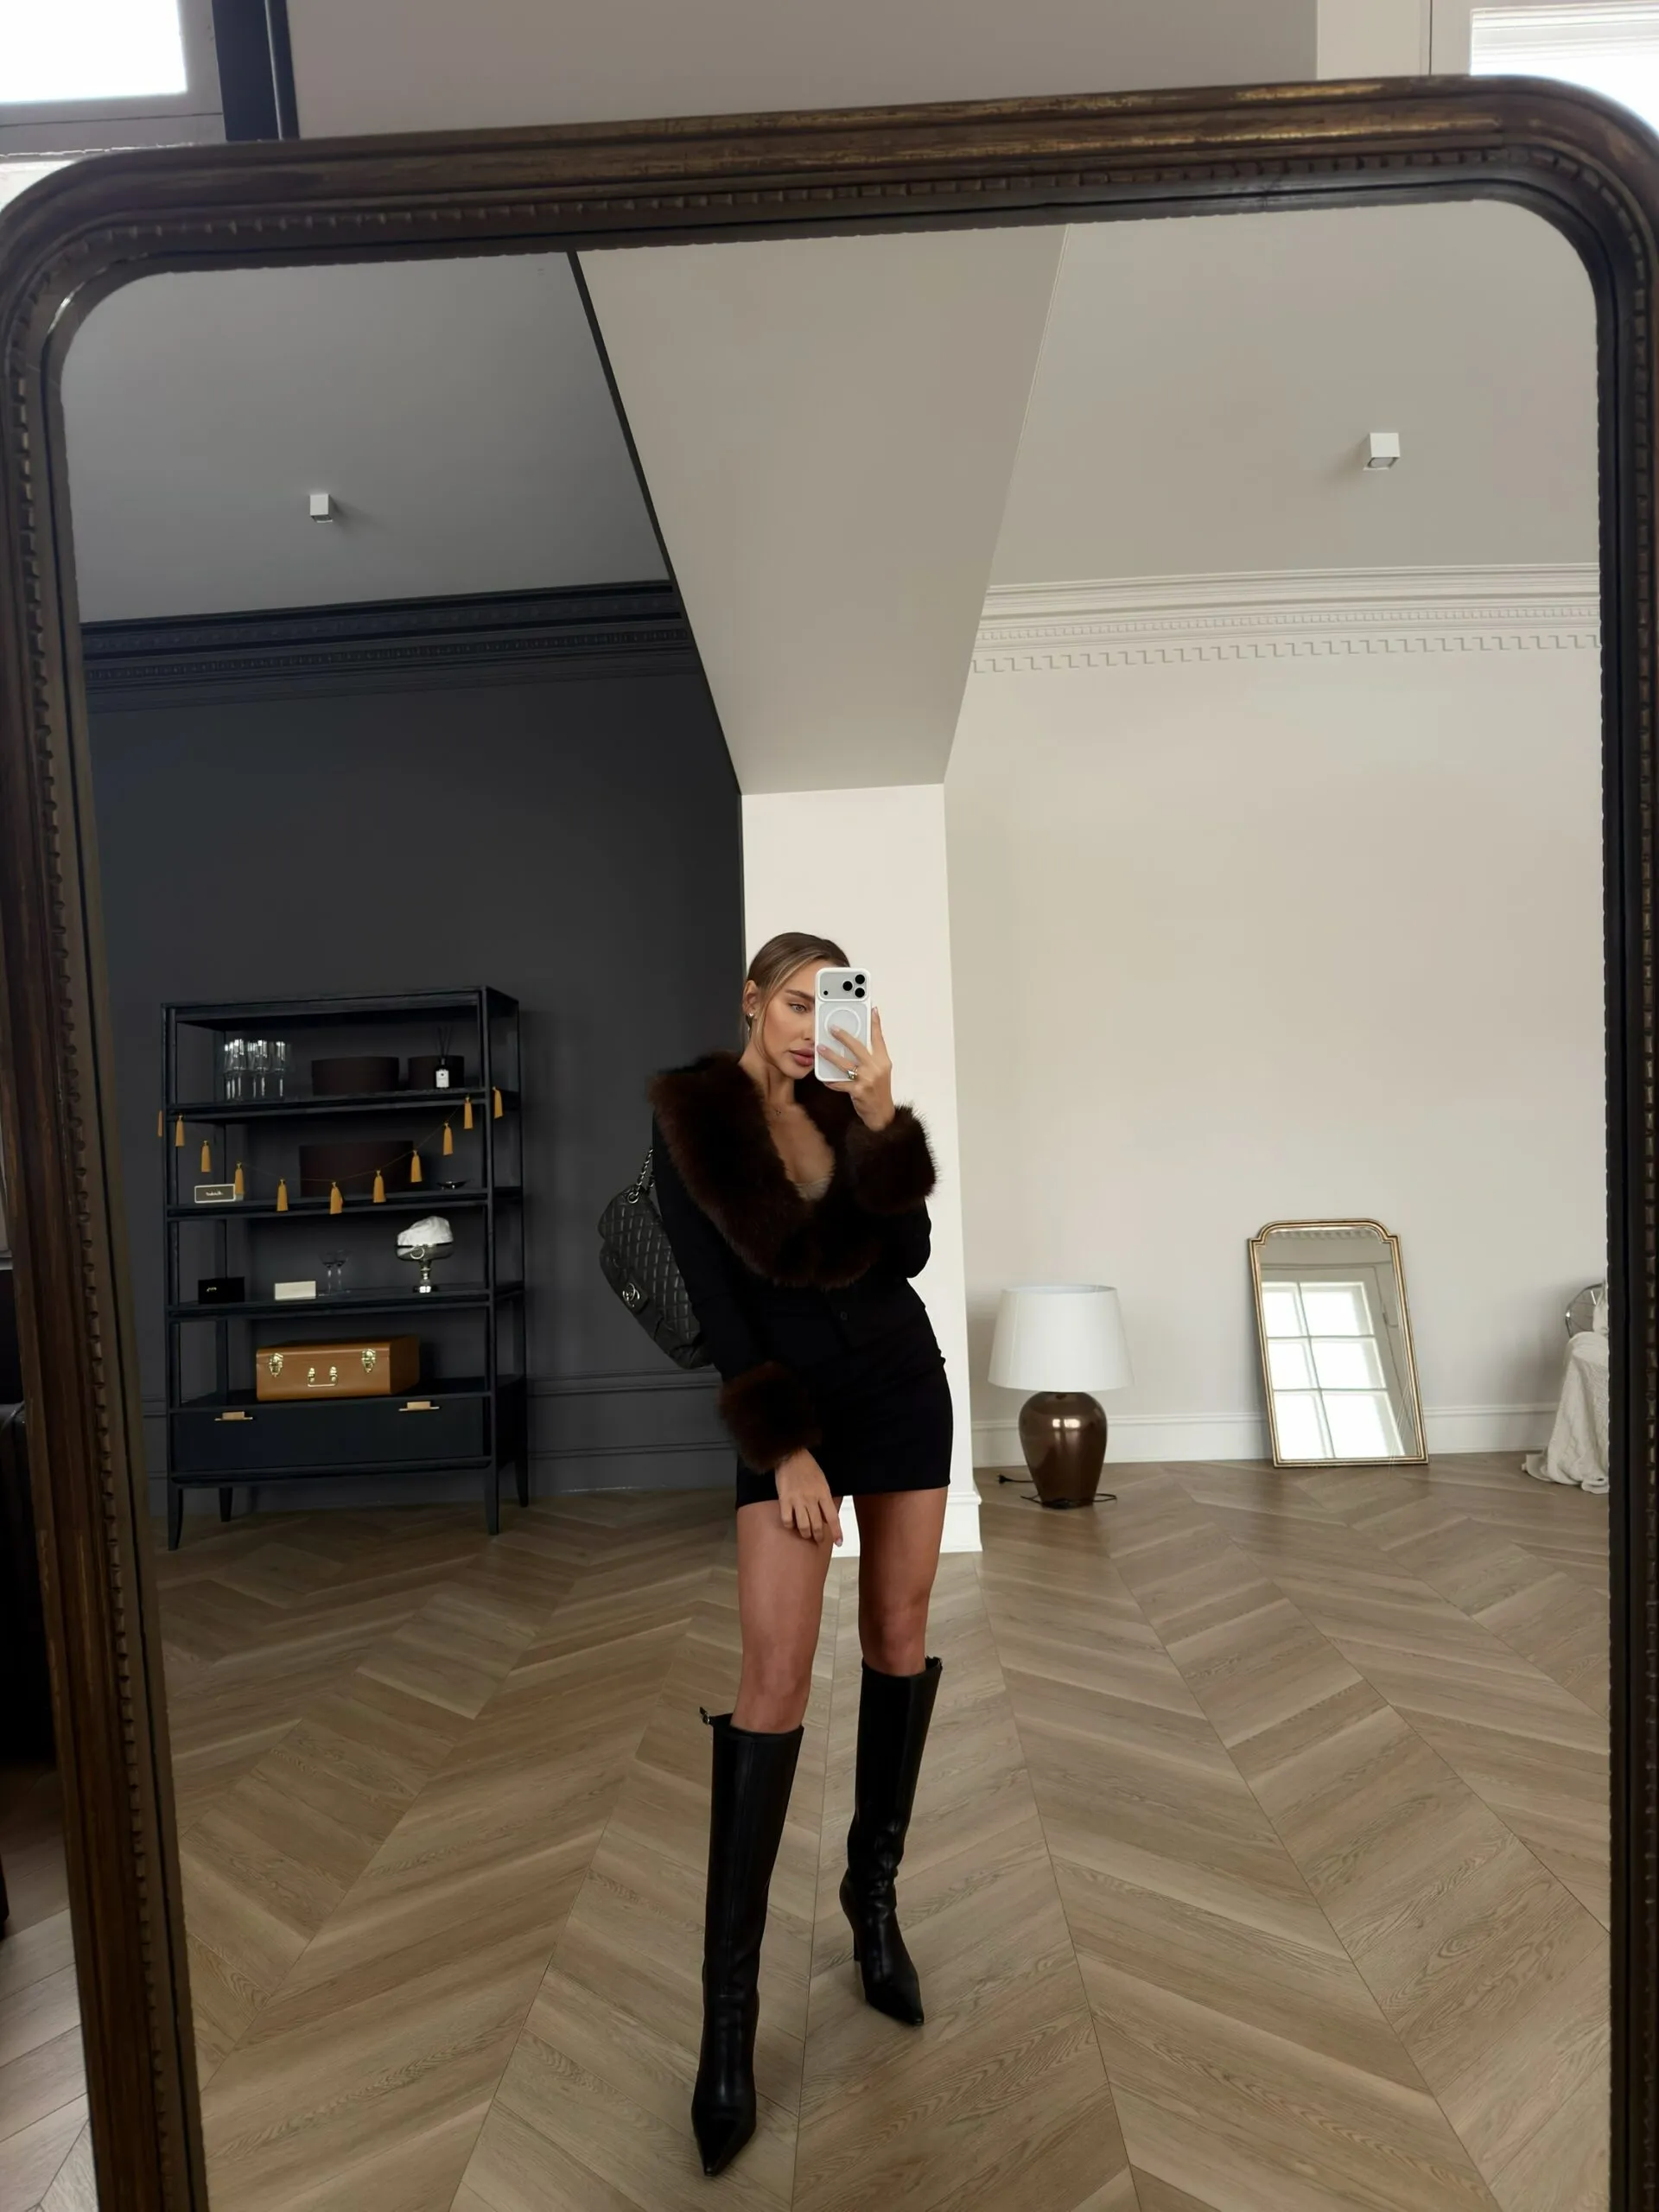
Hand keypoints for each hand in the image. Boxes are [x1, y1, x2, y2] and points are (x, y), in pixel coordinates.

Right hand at [775, 1450, 843, 1544]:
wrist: (791, 1456)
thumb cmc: (808, 1468)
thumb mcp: (823, 1482)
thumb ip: (825, 1500)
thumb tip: (826, 1518)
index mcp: (823, 1493)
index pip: (833, 1517)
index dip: (836, 1532)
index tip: (839, 1542)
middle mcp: (811, 1499)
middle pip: (817, 1525)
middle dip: (819, 1536)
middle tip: (818, 1539)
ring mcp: (797, 1500)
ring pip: (803, 1526)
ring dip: (806, 1534)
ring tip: (806, 1535)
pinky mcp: (784, 1500)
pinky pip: (787, 1520)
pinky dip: (790, 1526)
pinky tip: (791, 1525)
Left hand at [820, 1005, 894, 1130]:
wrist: (882, 1114)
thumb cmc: (879, 1092)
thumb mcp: (881, 1072)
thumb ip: (872, 1058)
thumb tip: (860, 1045)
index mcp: (883, 1061)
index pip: (879, 1038)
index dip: (875, 1024)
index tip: (872, 1009)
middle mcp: (877, 1068)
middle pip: (858, 1047)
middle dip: (844, 1036)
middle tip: (831, 1028)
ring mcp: (867, 1079)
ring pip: (845, 1064)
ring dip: (831, 1055)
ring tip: (820, 1048)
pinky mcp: (858, 1090)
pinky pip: (840, 1083)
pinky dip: (831, 1081)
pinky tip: (824, 1078)